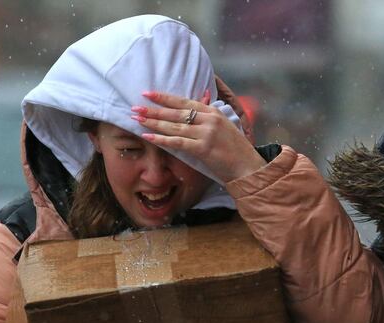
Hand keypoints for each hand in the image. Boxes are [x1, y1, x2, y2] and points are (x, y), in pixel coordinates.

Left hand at [130, 91, 266, 182]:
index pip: (184, 102)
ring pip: (174, 125)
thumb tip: (201, 100)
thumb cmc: (235, 150)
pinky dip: (161, 139)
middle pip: (175, 112)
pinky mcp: (204, 148)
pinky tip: (148, 136)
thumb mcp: (224, 127)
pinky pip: (177, 142)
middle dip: (153, 110)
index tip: (148, 93)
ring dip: (153, 122)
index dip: (164, 97)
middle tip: (135, 107)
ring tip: (136, 119)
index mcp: (213, 112)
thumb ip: (209, 115)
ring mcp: (206, 133)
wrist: (248, 167)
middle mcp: (209, 119)